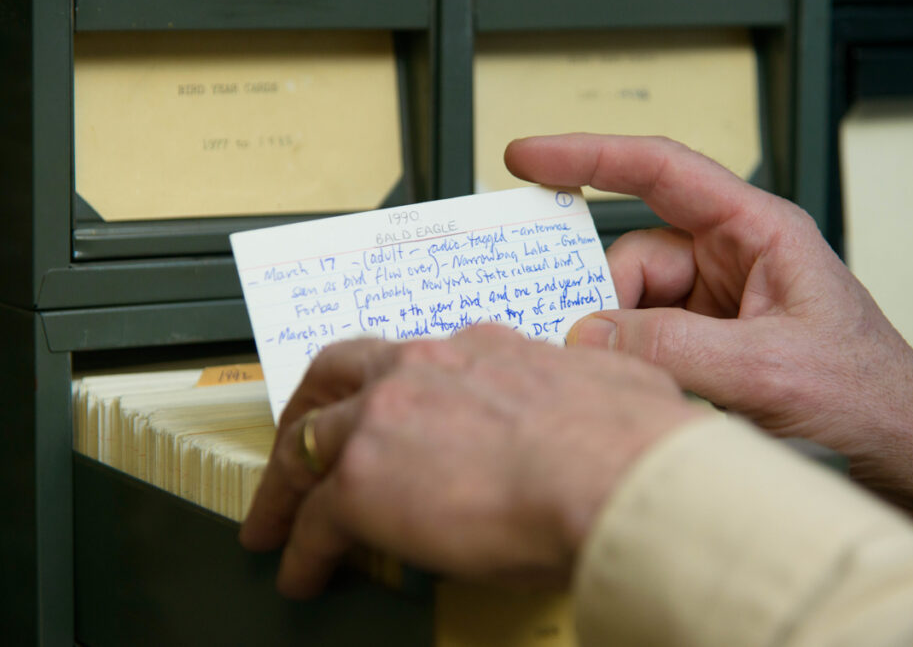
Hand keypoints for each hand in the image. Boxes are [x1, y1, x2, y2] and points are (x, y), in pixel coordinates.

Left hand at [240, 324, 703, 598]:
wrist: (613, 475)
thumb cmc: (629, 441)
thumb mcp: (615, 381)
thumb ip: (587, 376)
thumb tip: (602, 382)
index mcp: (479, 349)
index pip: (410, 362)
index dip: (389, 391)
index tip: (384, 414)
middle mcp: (422, 370)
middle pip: (335, 379)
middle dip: (309, 412)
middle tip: (297, 446)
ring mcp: (385, 420)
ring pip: (306, 446)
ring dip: (285, 487)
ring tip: (275, 523)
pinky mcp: (363, 481)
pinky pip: (313, 519)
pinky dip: (299, 549)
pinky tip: (301, 572)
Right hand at [504, 133, 912, 519]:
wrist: (895, 443)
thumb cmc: (862, 389)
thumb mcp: (767, 369)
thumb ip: (674, 348)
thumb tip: (589, 334)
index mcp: (757, 229)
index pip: (660, 170)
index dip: (587, 156)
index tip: (527, 157)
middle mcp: (731, 255)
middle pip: (635, 252)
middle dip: (605, 295)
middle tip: (573, 335)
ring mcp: (715, 298)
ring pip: (633, 300)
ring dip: (621, 338)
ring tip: (630, 379)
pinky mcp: (706, 336)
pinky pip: (646, 333)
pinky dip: (632, 359)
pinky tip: (642, 386)